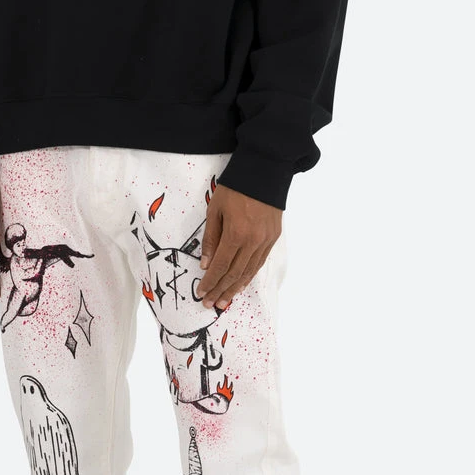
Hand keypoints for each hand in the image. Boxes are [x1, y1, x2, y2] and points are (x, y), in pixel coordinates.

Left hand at [198, 185, 281, 309]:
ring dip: (235, 289)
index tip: (201, 293)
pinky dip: (248, 276)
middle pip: (234, 274)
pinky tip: (240, 285)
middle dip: (220, 291)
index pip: (220, 266)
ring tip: (224, 301)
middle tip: (210, 304)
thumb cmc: (236, 187)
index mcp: (236, 234)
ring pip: (248, 272)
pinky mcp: (273, 238)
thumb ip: (211, 239)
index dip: (210, 282)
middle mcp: (253, 241)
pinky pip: (259, 263)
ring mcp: (265, 241)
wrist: (266, 170)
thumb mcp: (215, 210)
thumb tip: (206, 264)